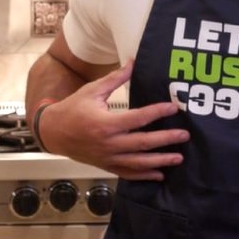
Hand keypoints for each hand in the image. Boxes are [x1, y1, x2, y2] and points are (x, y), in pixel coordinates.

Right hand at [38, 60, 188, 180]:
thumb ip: (115, 79)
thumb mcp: (92, 91)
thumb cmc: (73, 109)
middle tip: (184, 135)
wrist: (53, 133)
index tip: (173, 108)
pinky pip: (128, 173)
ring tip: (179, 158)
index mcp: (105, 123)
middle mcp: (108, 143)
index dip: (157, 113)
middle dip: (166, 140)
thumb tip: (133, 63)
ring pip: (138, 162)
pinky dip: (144, 175)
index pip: (138, 118)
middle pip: (143, 143)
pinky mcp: (106, 165)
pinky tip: (159, 174)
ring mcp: (107, 157)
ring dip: (160, 161)